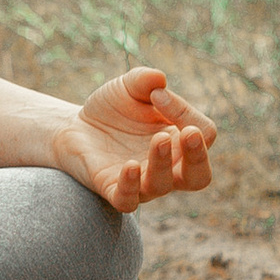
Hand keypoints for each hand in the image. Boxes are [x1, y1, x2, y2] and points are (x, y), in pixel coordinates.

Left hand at [49, 66, 216, 211]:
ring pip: (162, 186)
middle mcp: (168, 167)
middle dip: (198, 157)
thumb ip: (144, 80)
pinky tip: (129, 166)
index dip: (185, 112)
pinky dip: (130, 186)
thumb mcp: (128, 87)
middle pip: (199, 176)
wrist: (76, 127)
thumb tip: (158, 79)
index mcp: (180, 140)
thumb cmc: (114, 110)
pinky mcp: (114, 190)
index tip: (156, 94)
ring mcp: (142, 182)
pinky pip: (128, 200)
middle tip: (189, 134)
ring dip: (162, 164)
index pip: (202, 133)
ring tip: (158, 139)